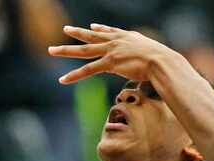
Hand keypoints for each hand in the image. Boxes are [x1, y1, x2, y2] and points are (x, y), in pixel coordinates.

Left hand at [48, 24, 177, 83]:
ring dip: (65, 50)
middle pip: (92, 37)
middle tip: (65, 30)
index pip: (109, 32)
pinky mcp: (109, 63)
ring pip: (83, 51)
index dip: (99, 30)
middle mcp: (116, 41)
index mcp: (127, 37)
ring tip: (51, 50)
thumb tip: (153, 62)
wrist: (161, 62)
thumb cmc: (163, 61)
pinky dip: (74, 75)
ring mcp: (110, 51)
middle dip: (77, 33)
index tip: (92, 27)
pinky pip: (88, 70)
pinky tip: (63, 79)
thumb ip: (147, 54)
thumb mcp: (154, 52)